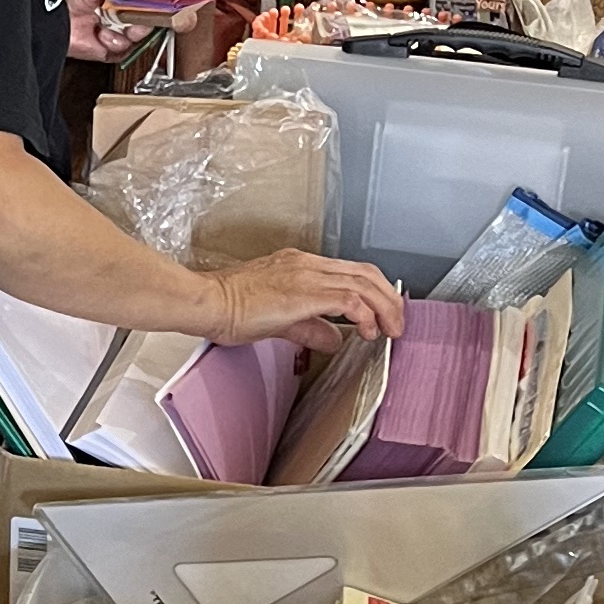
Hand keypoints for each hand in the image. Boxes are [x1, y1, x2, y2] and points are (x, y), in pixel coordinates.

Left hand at [66, 0, 162, 60]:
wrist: (51, 13)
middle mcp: (137, 8)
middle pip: (167, 16)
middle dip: (158, 14)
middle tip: (142, 8)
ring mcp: (128, 28)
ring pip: (147, 34)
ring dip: (131, 27)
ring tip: (112, 17)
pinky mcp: (117, 47)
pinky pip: (127, 49)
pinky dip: (114, 41)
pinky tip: (101, 32)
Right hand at [204, 248, 405, 353]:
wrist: (208, 301)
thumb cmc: (229, 306)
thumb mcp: (279, 319)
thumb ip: (310, 327)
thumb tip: (333, 339)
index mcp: (301, 265)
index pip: (352, 270)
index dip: (375, 291)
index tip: (383, 312)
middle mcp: (308, 264)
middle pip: (366, 273)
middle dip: (389, 299)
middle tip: (396, 323)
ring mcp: (307, 274)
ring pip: (364, 283)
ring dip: (384, 308)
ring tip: (390, 330)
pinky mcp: (304, 292)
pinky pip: (348, 299)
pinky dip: (364, 315)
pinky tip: (366, 331)